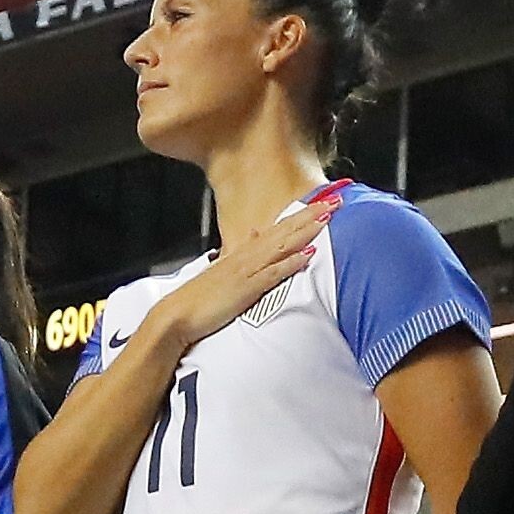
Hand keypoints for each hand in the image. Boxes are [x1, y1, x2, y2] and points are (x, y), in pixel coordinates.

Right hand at [143, 198, 339, 355]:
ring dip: (306, 231)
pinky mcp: (247, 289)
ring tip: (328, 217)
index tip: (322, 203)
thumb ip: (242, 252)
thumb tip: (253, 234)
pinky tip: (308, 255)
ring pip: (283, 245)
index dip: (302, 215)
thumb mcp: (224, 268)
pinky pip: (273, 273)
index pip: (278, 228)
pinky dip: (291, 263)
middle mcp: (248, 256)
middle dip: (311, 214)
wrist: (178, 314)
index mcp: (244, 252)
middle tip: (335, 199)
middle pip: (285, 230)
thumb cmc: (201, 297)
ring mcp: (248, 271)